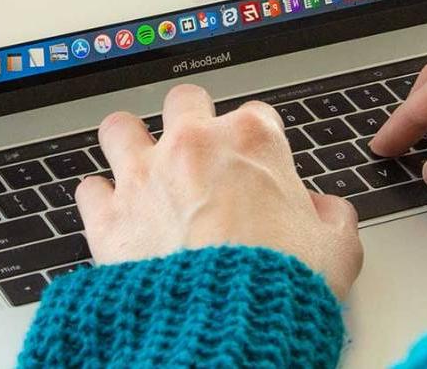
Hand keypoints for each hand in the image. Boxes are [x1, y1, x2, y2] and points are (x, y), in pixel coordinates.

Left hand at [75, 84, 363, 297]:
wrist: (229, 324)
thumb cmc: (281, 283)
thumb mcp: (337, 248)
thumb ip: (332, 217)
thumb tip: (325, 212)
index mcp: (252, 141)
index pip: (254, 114)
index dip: (255, 141)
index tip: (255, 165)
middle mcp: (194, 146)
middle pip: (183, 102)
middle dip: (189, 122)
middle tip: (197, 154)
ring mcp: (145, 177)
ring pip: (120, 128)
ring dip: (129, 144)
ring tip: (140, 166)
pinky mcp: (110, 217)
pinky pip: (89, 190)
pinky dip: (100, 201)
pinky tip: (114, 214)